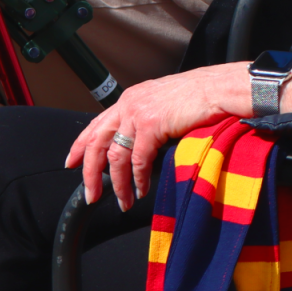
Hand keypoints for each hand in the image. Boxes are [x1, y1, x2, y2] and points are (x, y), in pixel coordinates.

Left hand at [66, 64, 251, 209]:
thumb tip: (138, 144)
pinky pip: (138, 160)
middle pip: (98, 142)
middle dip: (91, 173)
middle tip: (90, 195)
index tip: (72, 163)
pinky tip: (141, 191)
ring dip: (118, 184)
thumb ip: (147, 117)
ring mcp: (139, 113)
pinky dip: (138, 179)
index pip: (97, 123)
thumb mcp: (164, 102)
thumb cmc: (200, 96)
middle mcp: (130, 103)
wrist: (219, 88)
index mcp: (131, 97)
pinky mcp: (152, 125)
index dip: (81, 145)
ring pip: (116, 156)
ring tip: (123, 202)